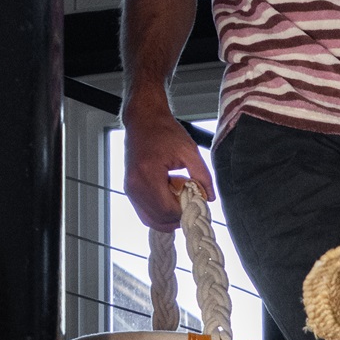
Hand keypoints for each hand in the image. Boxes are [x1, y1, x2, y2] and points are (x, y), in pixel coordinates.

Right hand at [121, 95, 213, 230]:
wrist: (143, 120)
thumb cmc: (164, 131)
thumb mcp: (189, 150)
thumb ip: (202, 175)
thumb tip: (209, 197)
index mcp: (148, 174)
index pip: (167, 210)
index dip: (184, 213)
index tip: (197, 204)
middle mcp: (135, 185)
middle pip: (159, 219)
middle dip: (177, 217)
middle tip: (191, 204)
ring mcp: (129, 189)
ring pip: (151, 219)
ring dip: (168, 217)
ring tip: (180, 200)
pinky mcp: (129, 190)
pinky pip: (145, 212)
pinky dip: (159, 212)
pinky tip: (171, 199)